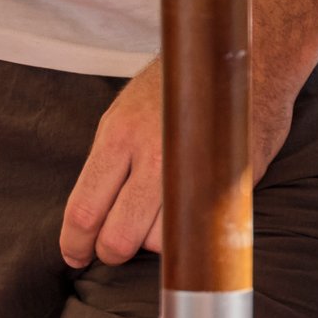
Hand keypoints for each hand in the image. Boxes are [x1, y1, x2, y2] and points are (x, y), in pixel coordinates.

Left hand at [58, 56, 304, 268]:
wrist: (242, 62)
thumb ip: (109, 163)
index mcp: (119, 136)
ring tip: (155, 218)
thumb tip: (89, 216)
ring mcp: (193, 175)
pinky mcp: (227, 185)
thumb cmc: (176, 92)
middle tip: (112, 249)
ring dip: (152, 242)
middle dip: (110, 252)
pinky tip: (184, 215)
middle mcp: (154, 158)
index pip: (84, 208)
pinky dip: (186, 235)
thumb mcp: (125, 115)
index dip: (74, 243)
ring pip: (159, 243)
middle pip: (118, 237)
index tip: (74, 255)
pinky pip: (196, 232)